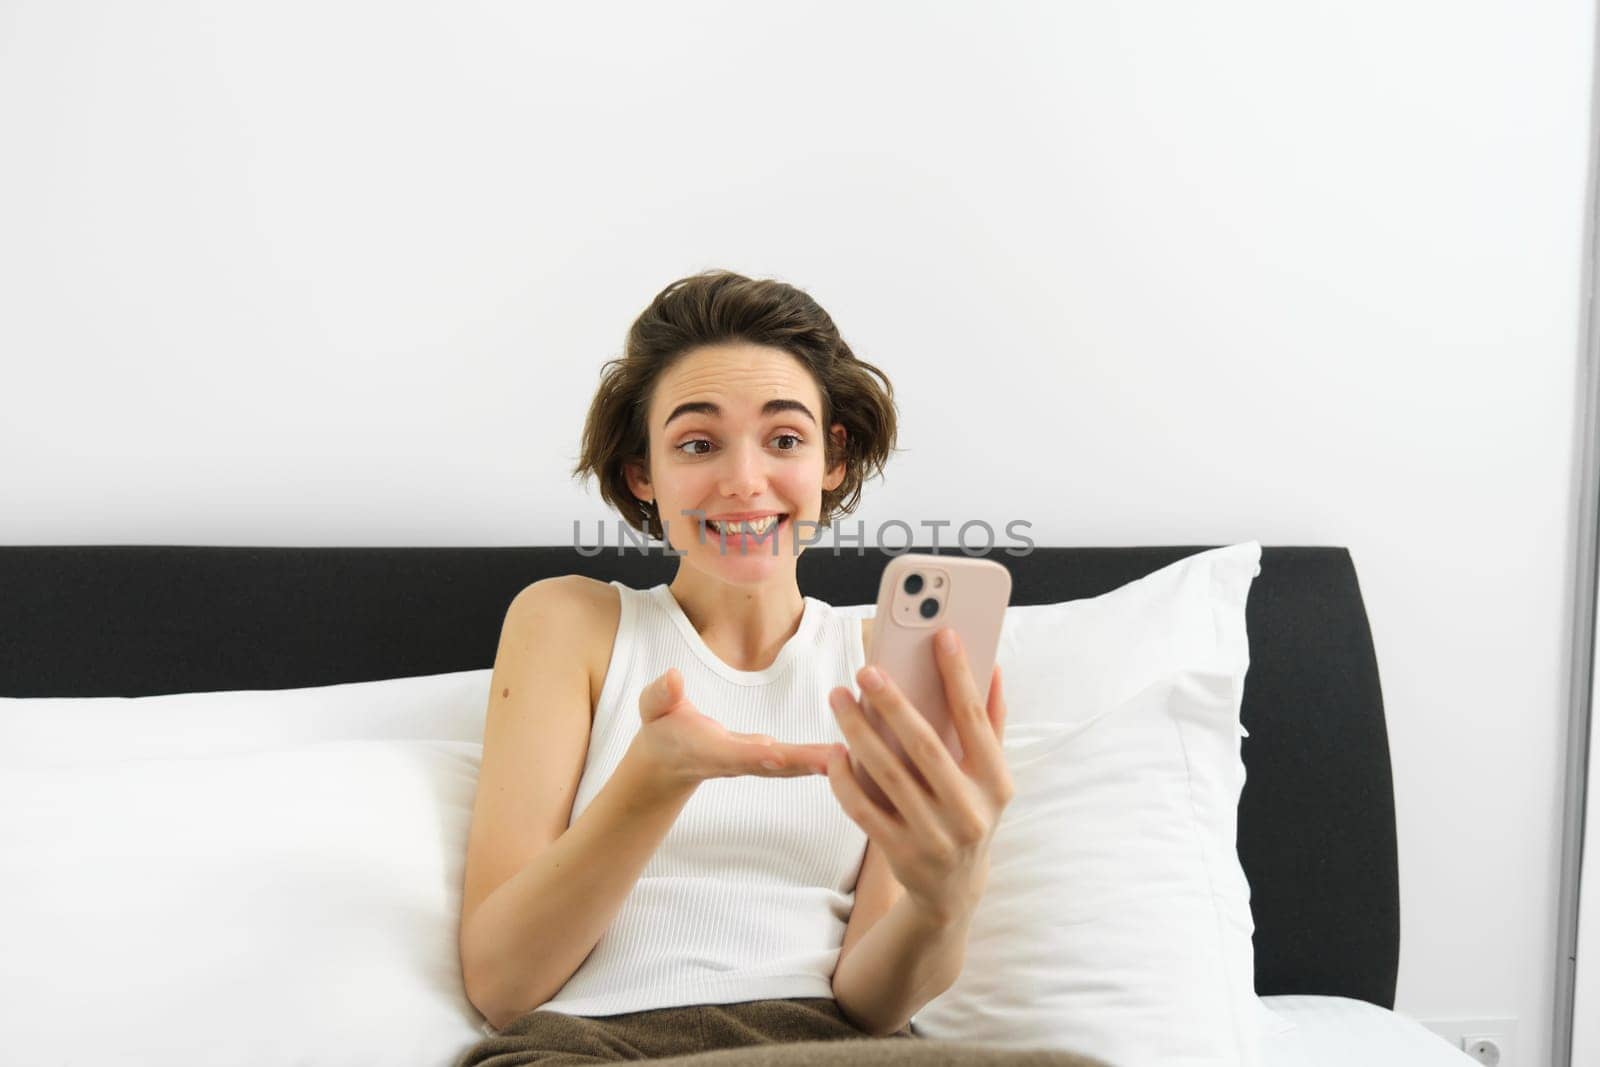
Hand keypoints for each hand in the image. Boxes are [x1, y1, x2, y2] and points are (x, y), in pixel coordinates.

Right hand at [630, 667, 836, 787]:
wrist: (667, 763)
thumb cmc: (661, 730)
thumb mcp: (651, 709)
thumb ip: (661, 695)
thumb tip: (673, 677)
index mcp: (709, 751)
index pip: (734, 752)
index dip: (755, 754)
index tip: (777, 755)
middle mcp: (737, 761)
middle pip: (773, 764)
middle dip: (803, 762)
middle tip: (834, 760)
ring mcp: (753, 763)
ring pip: (789, 765)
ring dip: (818, 762)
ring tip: (852, 758)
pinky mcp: (765, 760)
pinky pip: (794, 761)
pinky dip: (818, 759)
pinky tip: (846, 755)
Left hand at [824, 628, 1014, 923]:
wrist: (953, 891)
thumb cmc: (970, 813)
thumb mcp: (991, 777)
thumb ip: (991, 723)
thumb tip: (992, 666)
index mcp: (995, 783)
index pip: (975, 720)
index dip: (959, 676)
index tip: (941, 634)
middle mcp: (968, 810)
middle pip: (924, 745)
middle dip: (893, 703)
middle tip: (866, 669)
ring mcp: (933, 835)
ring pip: (887, 774)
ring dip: (858, 731)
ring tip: (838, 698)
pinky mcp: (900, 852)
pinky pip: (863, 808)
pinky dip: (844, 778)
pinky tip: (834, 749)